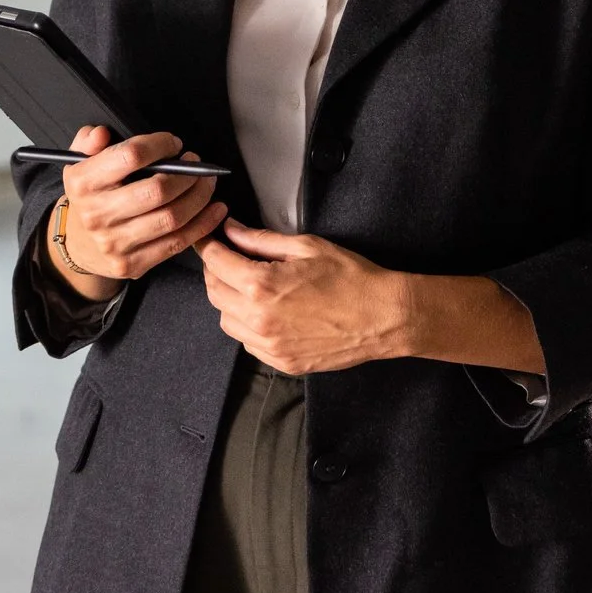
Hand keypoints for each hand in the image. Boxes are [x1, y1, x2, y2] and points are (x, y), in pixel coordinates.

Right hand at [52, 126, 228, 300]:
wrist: (77, 245)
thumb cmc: (89, 196)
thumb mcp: (79, 162)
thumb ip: (88, 141)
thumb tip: (101, 133)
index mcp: (83, 183)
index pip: (130, 156)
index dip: (160, 145)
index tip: (173, 144)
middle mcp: (96, 214)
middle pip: (157, 191)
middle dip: (187, 174)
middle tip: (197, 164)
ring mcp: (114, 243)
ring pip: (171, 218)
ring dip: (199, 197)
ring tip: (207, 182)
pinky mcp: (132, 264)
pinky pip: (176, 243)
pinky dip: (203, 224)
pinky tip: (215, 210)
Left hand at [198, 223, 414, 374]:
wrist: (383, 317)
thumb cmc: (351, 278)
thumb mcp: (306, 246)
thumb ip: (261, 240)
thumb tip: (232, 230)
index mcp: (262, 286)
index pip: (215, 262)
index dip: (208, 245)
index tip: (208, 237)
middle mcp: (259, 320)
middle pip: (214, 292)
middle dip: (217, 270)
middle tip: (229, 256)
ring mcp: (269, 345)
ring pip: (226, 321)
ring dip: (229, 300)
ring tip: (250, 284)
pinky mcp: (281, 361)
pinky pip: (247, 343)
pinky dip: (248, 325)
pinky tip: (267, 310)